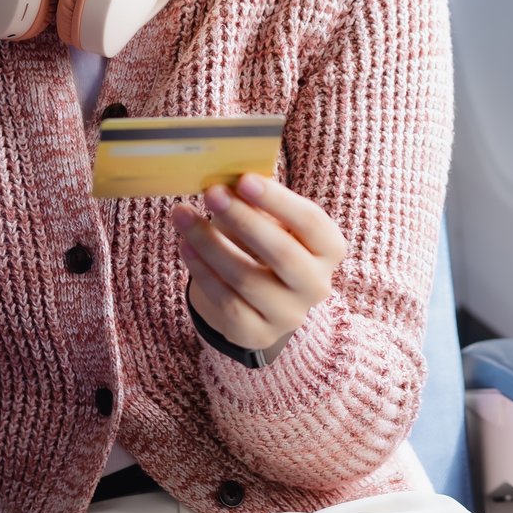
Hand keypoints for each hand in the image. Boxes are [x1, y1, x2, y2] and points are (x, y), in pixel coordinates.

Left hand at [171, 173, 347, 353]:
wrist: (257, 297)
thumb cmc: (264, 244)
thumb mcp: (269, 220)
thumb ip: (255, 202)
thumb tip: (225, 181)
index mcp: (329, 250)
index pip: (311, 223)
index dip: (278, 201)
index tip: (244, 179)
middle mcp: (317, 285)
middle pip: (283, 254)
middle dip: (243, 220)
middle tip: (211, 193)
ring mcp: (289, 315)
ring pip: (247, 280)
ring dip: (211, 244)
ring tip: (183, 216)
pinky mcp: (258, 333)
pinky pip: (226, 302)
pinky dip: (202, 272)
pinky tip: (185, 246)